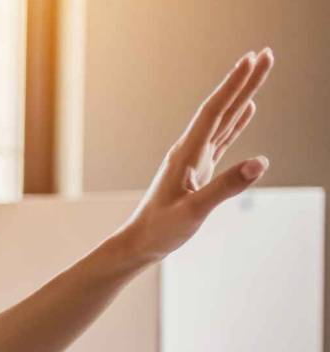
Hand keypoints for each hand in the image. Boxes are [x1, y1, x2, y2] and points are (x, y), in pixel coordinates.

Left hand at [114, 49, 273, 264]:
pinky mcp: (200, 169)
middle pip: (223, 108)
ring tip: (260, 72)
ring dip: (243, 95)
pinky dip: (237, 121)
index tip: (253, 60)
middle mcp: (190, 149)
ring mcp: (195, 158)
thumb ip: (225, 187)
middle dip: (245, 81)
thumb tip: (261, 162)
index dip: (234, 85)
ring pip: (225, 120)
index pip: (215, 111)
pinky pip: (222, 138)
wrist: (140, 243)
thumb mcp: (194, 211)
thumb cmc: (160, 229)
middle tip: (266, 54)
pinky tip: (247, 109)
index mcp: (187, 154)